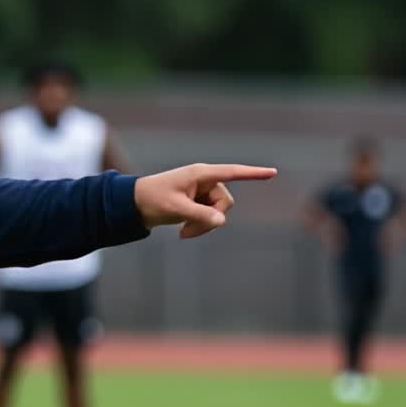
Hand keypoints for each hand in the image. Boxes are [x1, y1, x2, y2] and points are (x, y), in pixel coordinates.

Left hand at [134, 164, 276, 238]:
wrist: (133, 205)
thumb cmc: (151, 200)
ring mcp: (201, 192)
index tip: (272, 172)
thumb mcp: (176, 209)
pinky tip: (183, 231)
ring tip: (183, 233)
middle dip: (211, 219)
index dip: (253, 174)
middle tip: (187, 232)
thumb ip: (200, 216)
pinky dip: (199, 226)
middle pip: (225, 203)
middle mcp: (204, 180)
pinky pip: (210, 217)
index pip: (232, 172)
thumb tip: (222, 221)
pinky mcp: (197, 203)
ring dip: (204, 226)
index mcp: (200, 174)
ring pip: (218, 212)